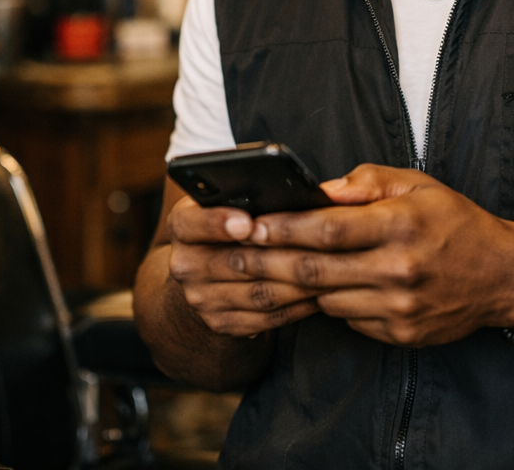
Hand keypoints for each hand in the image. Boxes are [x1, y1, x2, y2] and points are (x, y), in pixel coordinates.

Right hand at [165, 192, 324, 336]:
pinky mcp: (220, 323)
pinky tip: (320, 294)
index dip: (218, 223)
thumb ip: (248, 193)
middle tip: (319, 246)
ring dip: (299, 284)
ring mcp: (200, 298)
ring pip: (257, 293)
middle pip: (236, 262)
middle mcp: (184, 264)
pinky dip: (297, 307)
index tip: (246, 223)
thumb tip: (291, 190)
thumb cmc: (229, 223)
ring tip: (331, 270)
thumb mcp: (226, 199)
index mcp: (182, 225)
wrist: (204, 270)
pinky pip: (265, 318)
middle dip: (282, 254)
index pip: (192, 223)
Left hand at [242, 164, 513, 345]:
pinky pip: (348, 319)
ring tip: (267, 270)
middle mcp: (399, 269)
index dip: (283, 228)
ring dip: (296, 285)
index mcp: (400, 225)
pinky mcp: (401, 334)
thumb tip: (317, 190)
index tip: (249, 224)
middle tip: (234, 254)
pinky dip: (330, 303)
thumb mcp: (417, 185)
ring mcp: (399, 307)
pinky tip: (322, 288)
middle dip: (269, 261)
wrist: (504, 276)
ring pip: (326, 298)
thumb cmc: (455, 222)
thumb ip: (365, 183)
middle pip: (316, 270)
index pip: (327, 229)